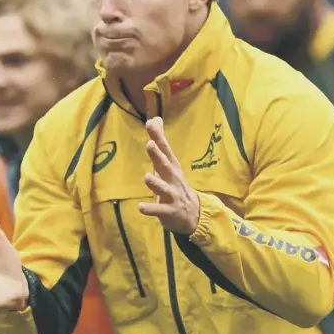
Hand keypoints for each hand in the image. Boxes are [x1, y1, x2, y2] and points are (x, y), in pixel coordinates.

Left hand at [138, 117, 199, 234]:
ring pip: (162, 188)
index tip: (150, 123)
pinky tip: (141, 207)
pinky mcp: (168, 211)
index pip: (164, 149)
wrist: (193, 214)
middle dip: (158, 156)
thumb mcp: (168, 163)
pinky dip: (150, 209)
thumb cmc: (174, 183)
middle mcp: (172, 179)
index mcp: (171, 167)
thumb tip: (154, 118)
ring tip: (147, 177)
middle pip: (165, 166)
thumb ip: (159, 142)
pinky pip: (158, 210)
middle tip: (150, 144)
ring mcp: (171, 195)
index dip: (157, 137)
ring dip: (155, 183)